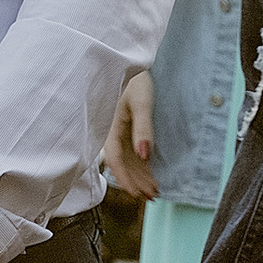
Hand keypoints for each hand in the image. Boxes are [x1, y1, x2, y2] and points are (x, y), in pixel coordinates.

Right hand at [103, 68, 157, 203]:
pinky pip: (132, 155)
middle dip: (136, 183)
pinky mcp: (126, 132)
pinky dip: (141, 167)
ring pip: (128, 162)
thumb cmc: (133, 81)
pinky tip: (151, 176)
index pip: (115, 161)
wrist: (130, 65)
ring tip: (154, 192)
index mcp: (108, 129)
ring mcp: (118, 134)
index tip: (137, 194)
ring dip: (139, 177)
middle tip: (152, 197)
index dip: (125, 179)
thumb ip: (142, 129)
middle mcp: (110, 134)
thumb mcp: (140, 104)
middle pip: (122, 165)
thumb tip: (145, 156)